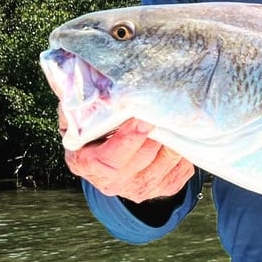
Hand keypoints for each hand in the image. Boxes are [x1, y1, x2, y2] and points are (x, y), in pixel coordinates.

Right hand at [60, 108, 195, 202]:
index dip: (129, 138)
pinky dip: (187, 147)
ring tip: (179, 114)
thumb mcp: (75, 118)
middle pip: (145, 157)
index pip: (111, 158)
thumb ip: (77, 101)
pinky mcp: (166, 187)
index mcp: (89, 165)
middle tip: (169, 107)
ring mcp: (142, 188)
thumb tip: (79, 73)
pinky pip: (184, 166)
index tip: (143, 118)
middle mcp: (115, 183)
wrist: (105, 163)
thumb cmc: (91, 132)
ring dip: (176, 136)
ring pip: (169, 160)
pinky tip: (184, 130)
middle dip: (159, 131)